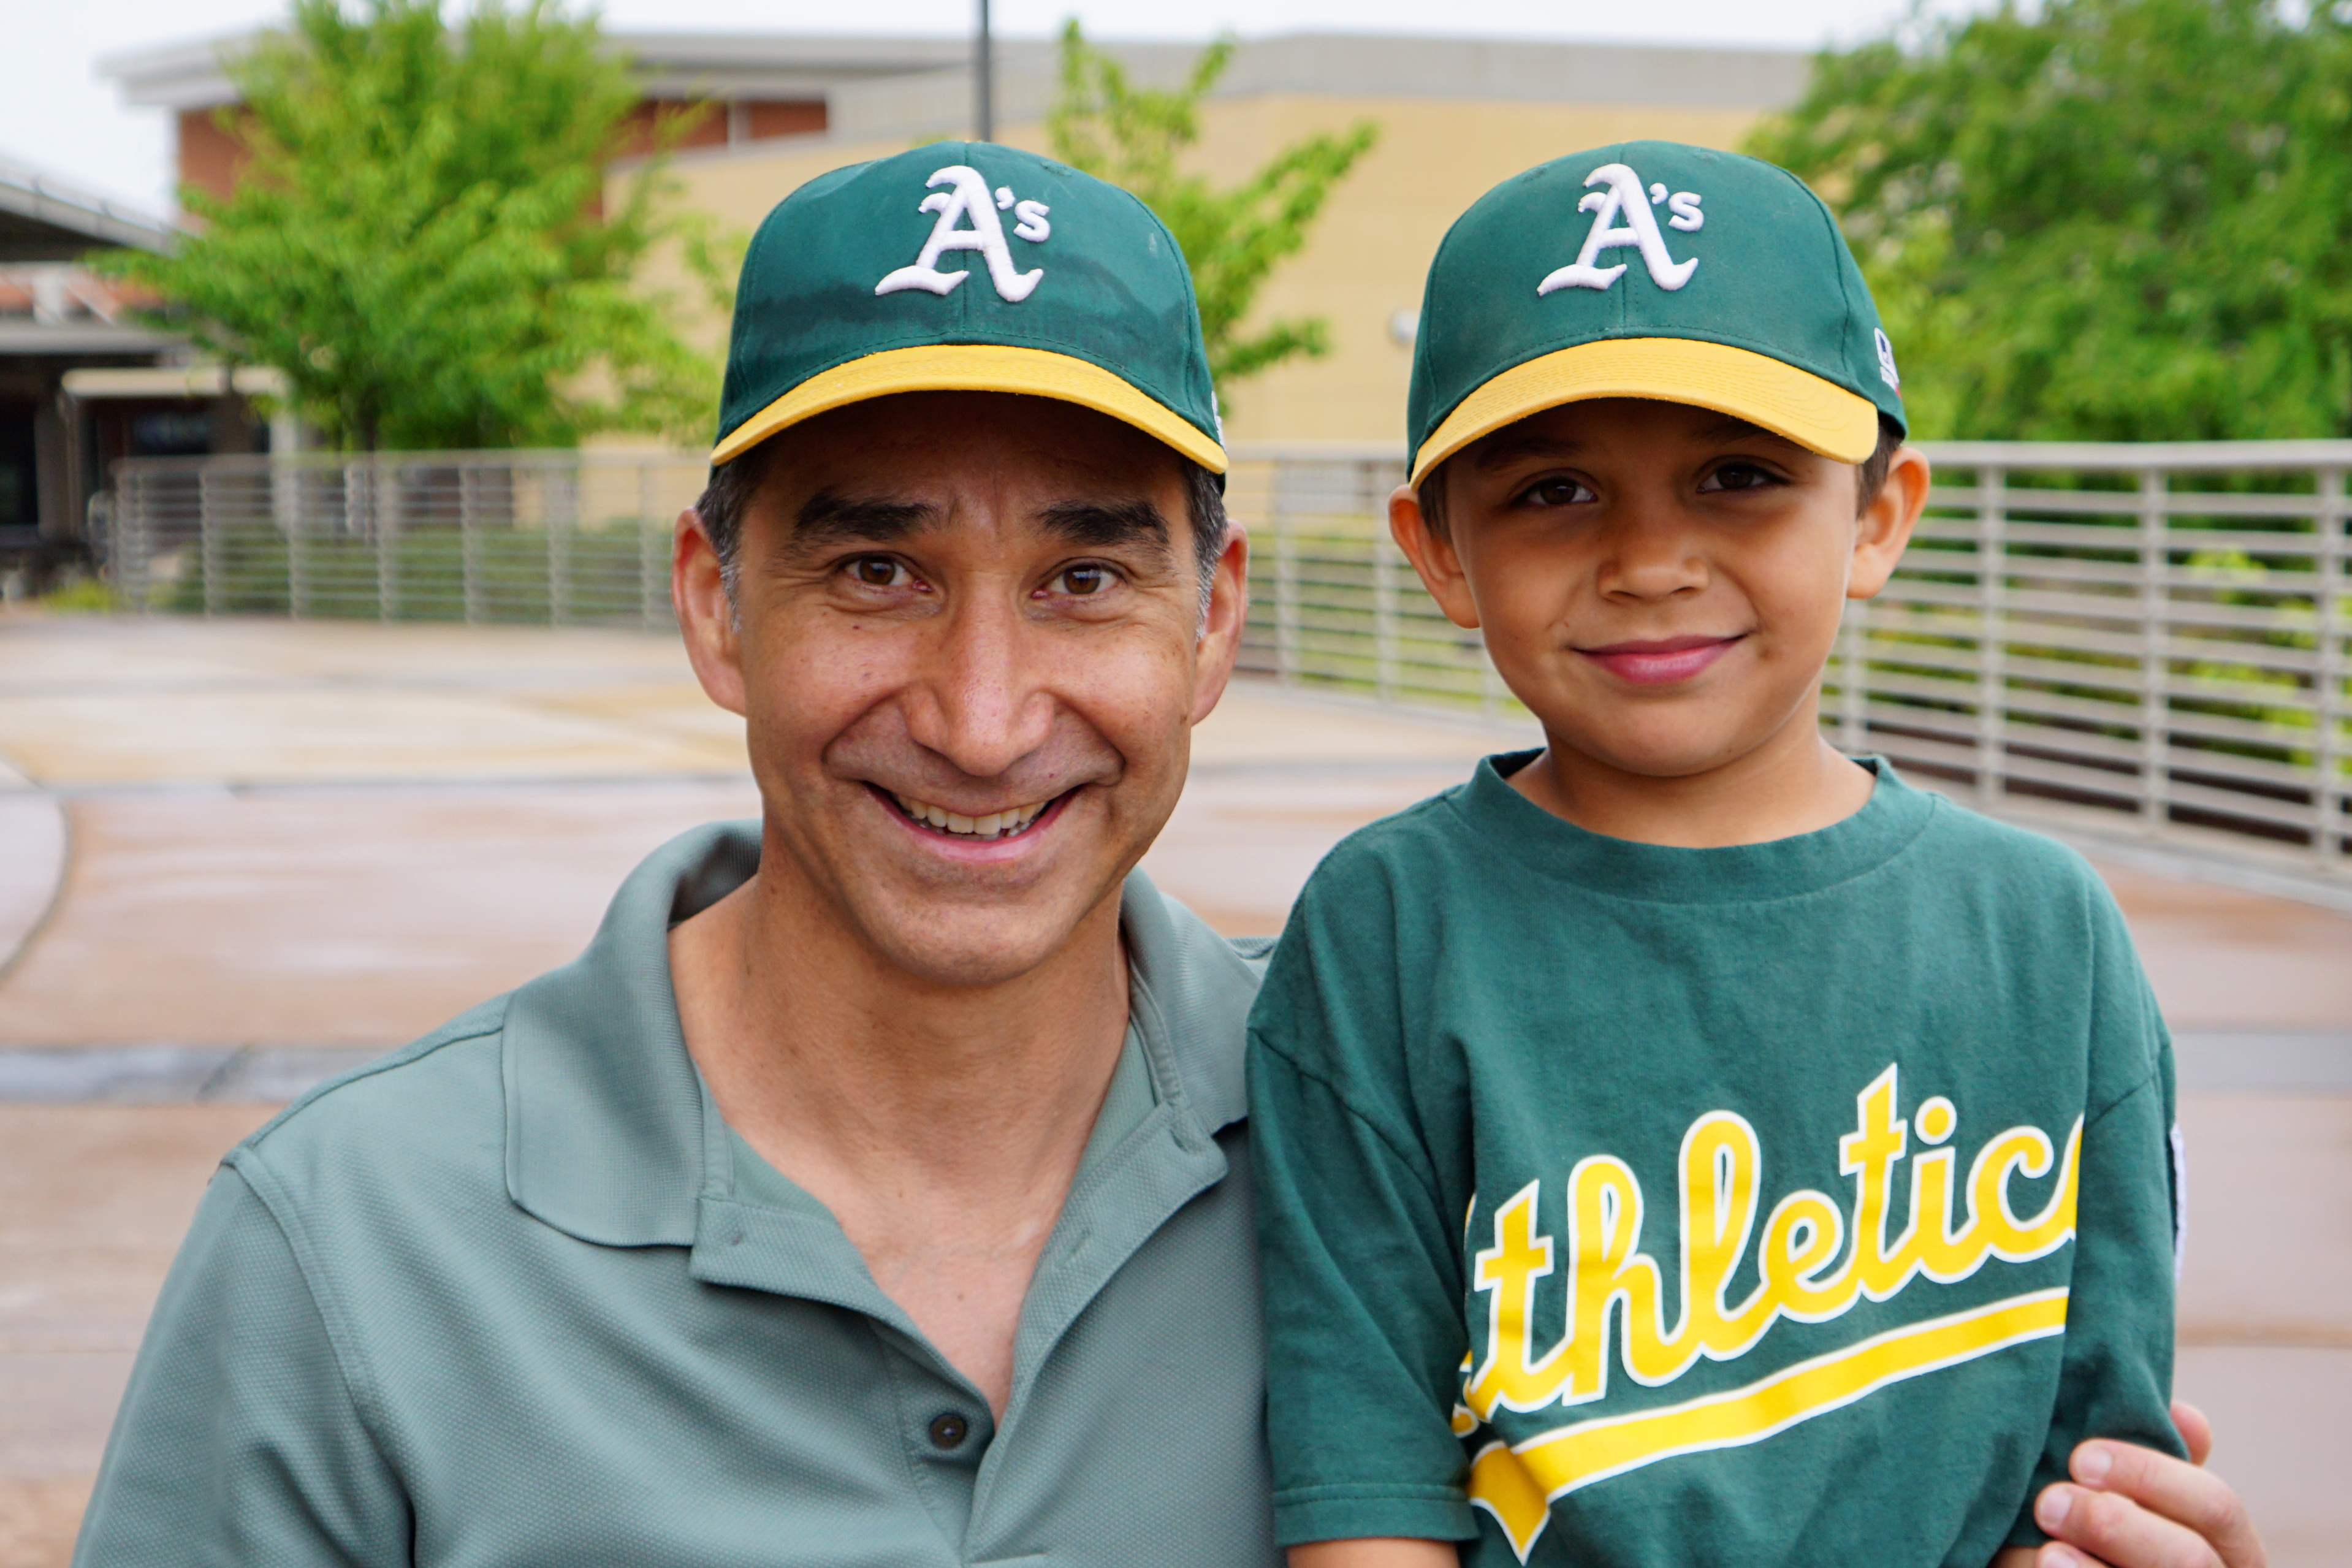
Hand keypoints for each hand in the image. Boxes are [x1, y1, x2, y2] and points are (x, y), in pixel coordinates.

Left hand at [2029, 1402, 2264, 1567]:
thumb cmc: (2114, 1539)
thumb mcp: (2141, 1503)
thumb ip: (2159, 1469)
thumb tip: (2186, 1414)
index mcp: (2230, 1550)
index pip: (2216, 1506)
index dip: (2151, 1476)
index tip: (2081, 1457)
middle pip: (2189, 1559)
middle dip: (2115, 1525)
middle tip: (2049, 1501)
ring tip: (2045, 1552)